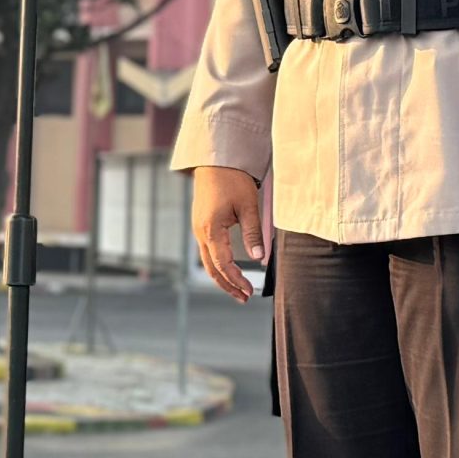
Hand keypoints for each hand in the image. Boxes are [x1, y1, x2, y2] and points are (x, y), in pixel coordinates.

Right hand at [192, 166, 265, 302]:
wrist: (216, 160)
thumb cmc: (233, 180)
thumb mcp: (249, 206)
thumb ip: (253, 234)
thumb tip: (259, 258)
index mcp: (210, 229)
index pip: (223, 264)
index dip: (237, 280)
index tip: (250, 291)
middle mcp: (200, 232)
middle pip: (211, 268)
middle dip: (227, 285)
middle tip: (244, 298)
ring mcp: (198, 228)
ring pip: (207, 261)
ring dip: (222, 277)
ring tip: (238, 289)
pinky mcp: (201, 224)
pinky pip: (207, 251)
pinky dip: (218, 264)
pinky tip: (229, 269)